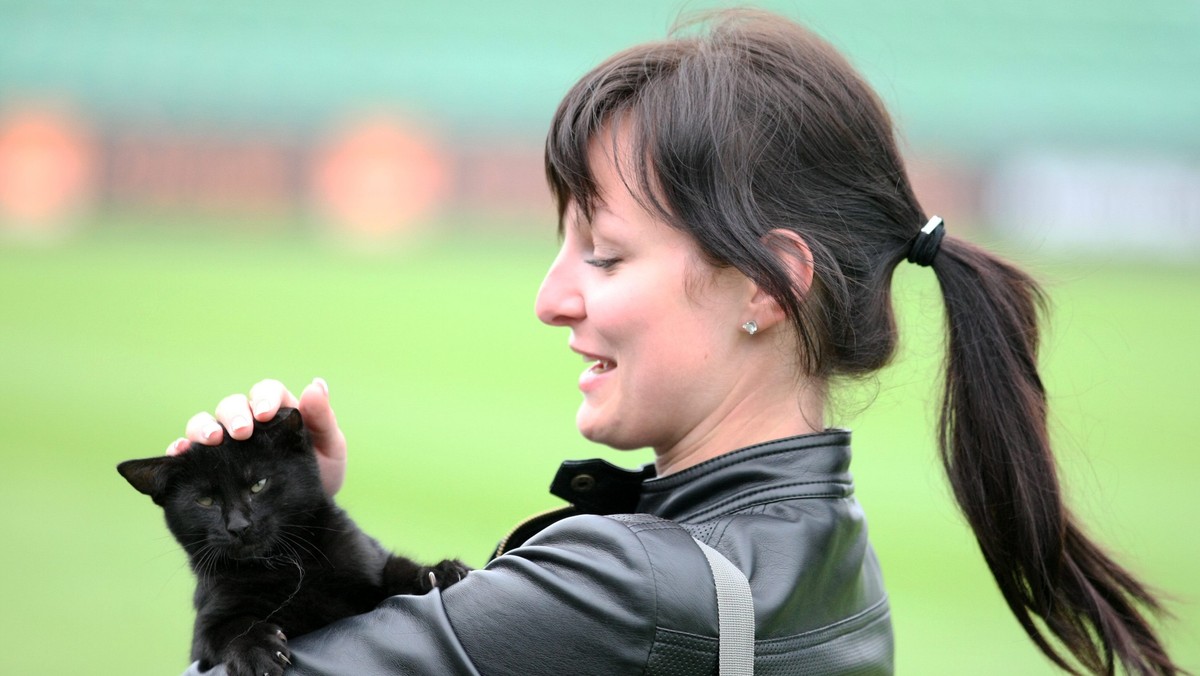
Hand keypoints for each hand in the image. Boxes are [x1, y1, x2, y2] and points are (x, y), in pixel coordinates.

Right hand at [167, 378, 346, 495]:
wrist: (309, 511)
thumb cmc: (321, 472)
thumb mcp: (330, 448)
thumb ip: (323, 419)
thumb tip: (316, 385)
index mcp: (277, 410)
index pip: (265, 392)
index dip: (263, 398)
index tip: (266, 413)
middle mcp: (247, 420)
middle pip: (231, 406)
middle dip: (233, 416)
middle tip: (240, 432)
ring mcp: (225, 441)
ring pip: (206, 423)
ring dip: (203, 428)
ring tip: (209, 441)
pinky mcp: (209, 462)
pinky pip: (189, 451)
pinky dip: (181, 449)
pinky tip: (179, 454)